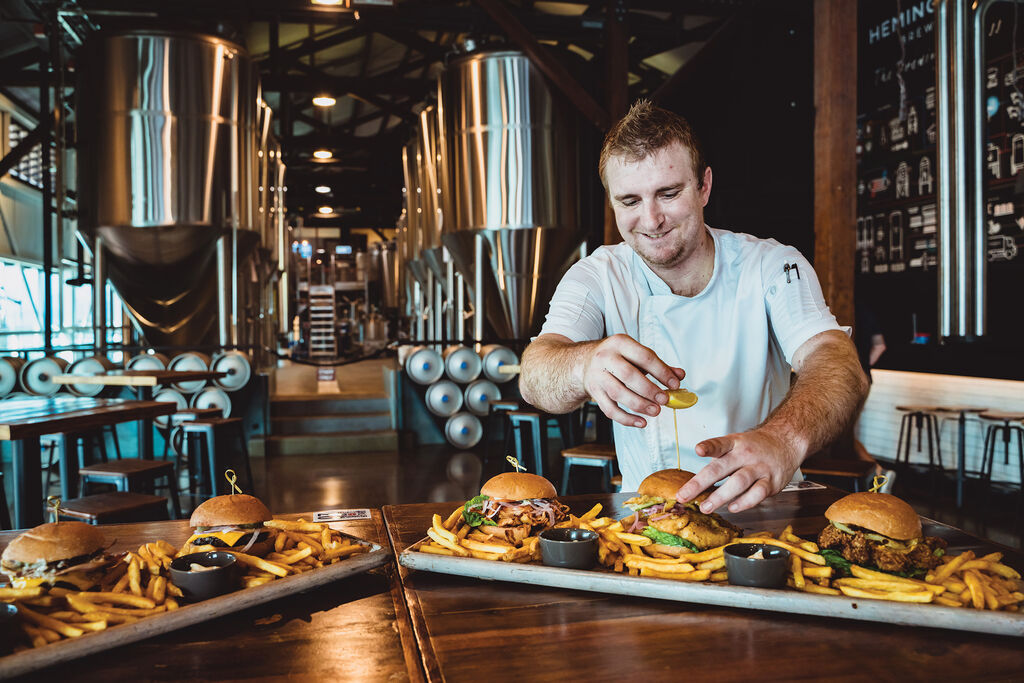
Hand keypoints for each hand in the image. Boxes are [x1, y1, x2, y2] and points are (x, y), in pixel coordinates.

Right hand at [581, 334, 684, 427]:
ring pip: (618, 393)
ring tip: (655, 411)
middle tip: (665, 400)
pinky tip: (641, 422)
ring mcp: (597, 376)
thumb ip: (658, 365)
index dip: (661, 372)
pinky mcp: (594, 393)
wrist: (584, 362)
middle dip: (649, 390)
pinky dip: (626, 418)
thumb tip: (680, 375)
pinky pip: (610, 409)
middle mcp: (605, 358)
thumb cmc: (617, 358)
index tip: (674, 384)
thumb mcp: (635, 354)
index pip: (644, 357)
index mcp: (620, 343)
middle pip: (628, 375)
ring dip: (639, 404)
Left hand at [675, 428, 802, 512]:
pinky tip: (732, 508)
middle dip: (700, 483)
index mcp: (734, 443)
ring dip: (720, 497)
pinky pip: (757, 494)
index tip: (698, 450)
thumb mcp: (735, 444)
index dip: (708, 447)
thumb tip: (696, 484)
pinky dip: (744, 503)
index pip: (719, 444)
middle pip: (721, 468)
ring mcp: (760, 467)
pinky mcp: (772, 482)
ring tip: (705, 507)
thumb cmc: (755, 447)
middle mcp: (746, 454)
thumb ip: (717, 460)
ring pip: (738, 482)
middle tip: (684, 495)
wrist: (786, 441)